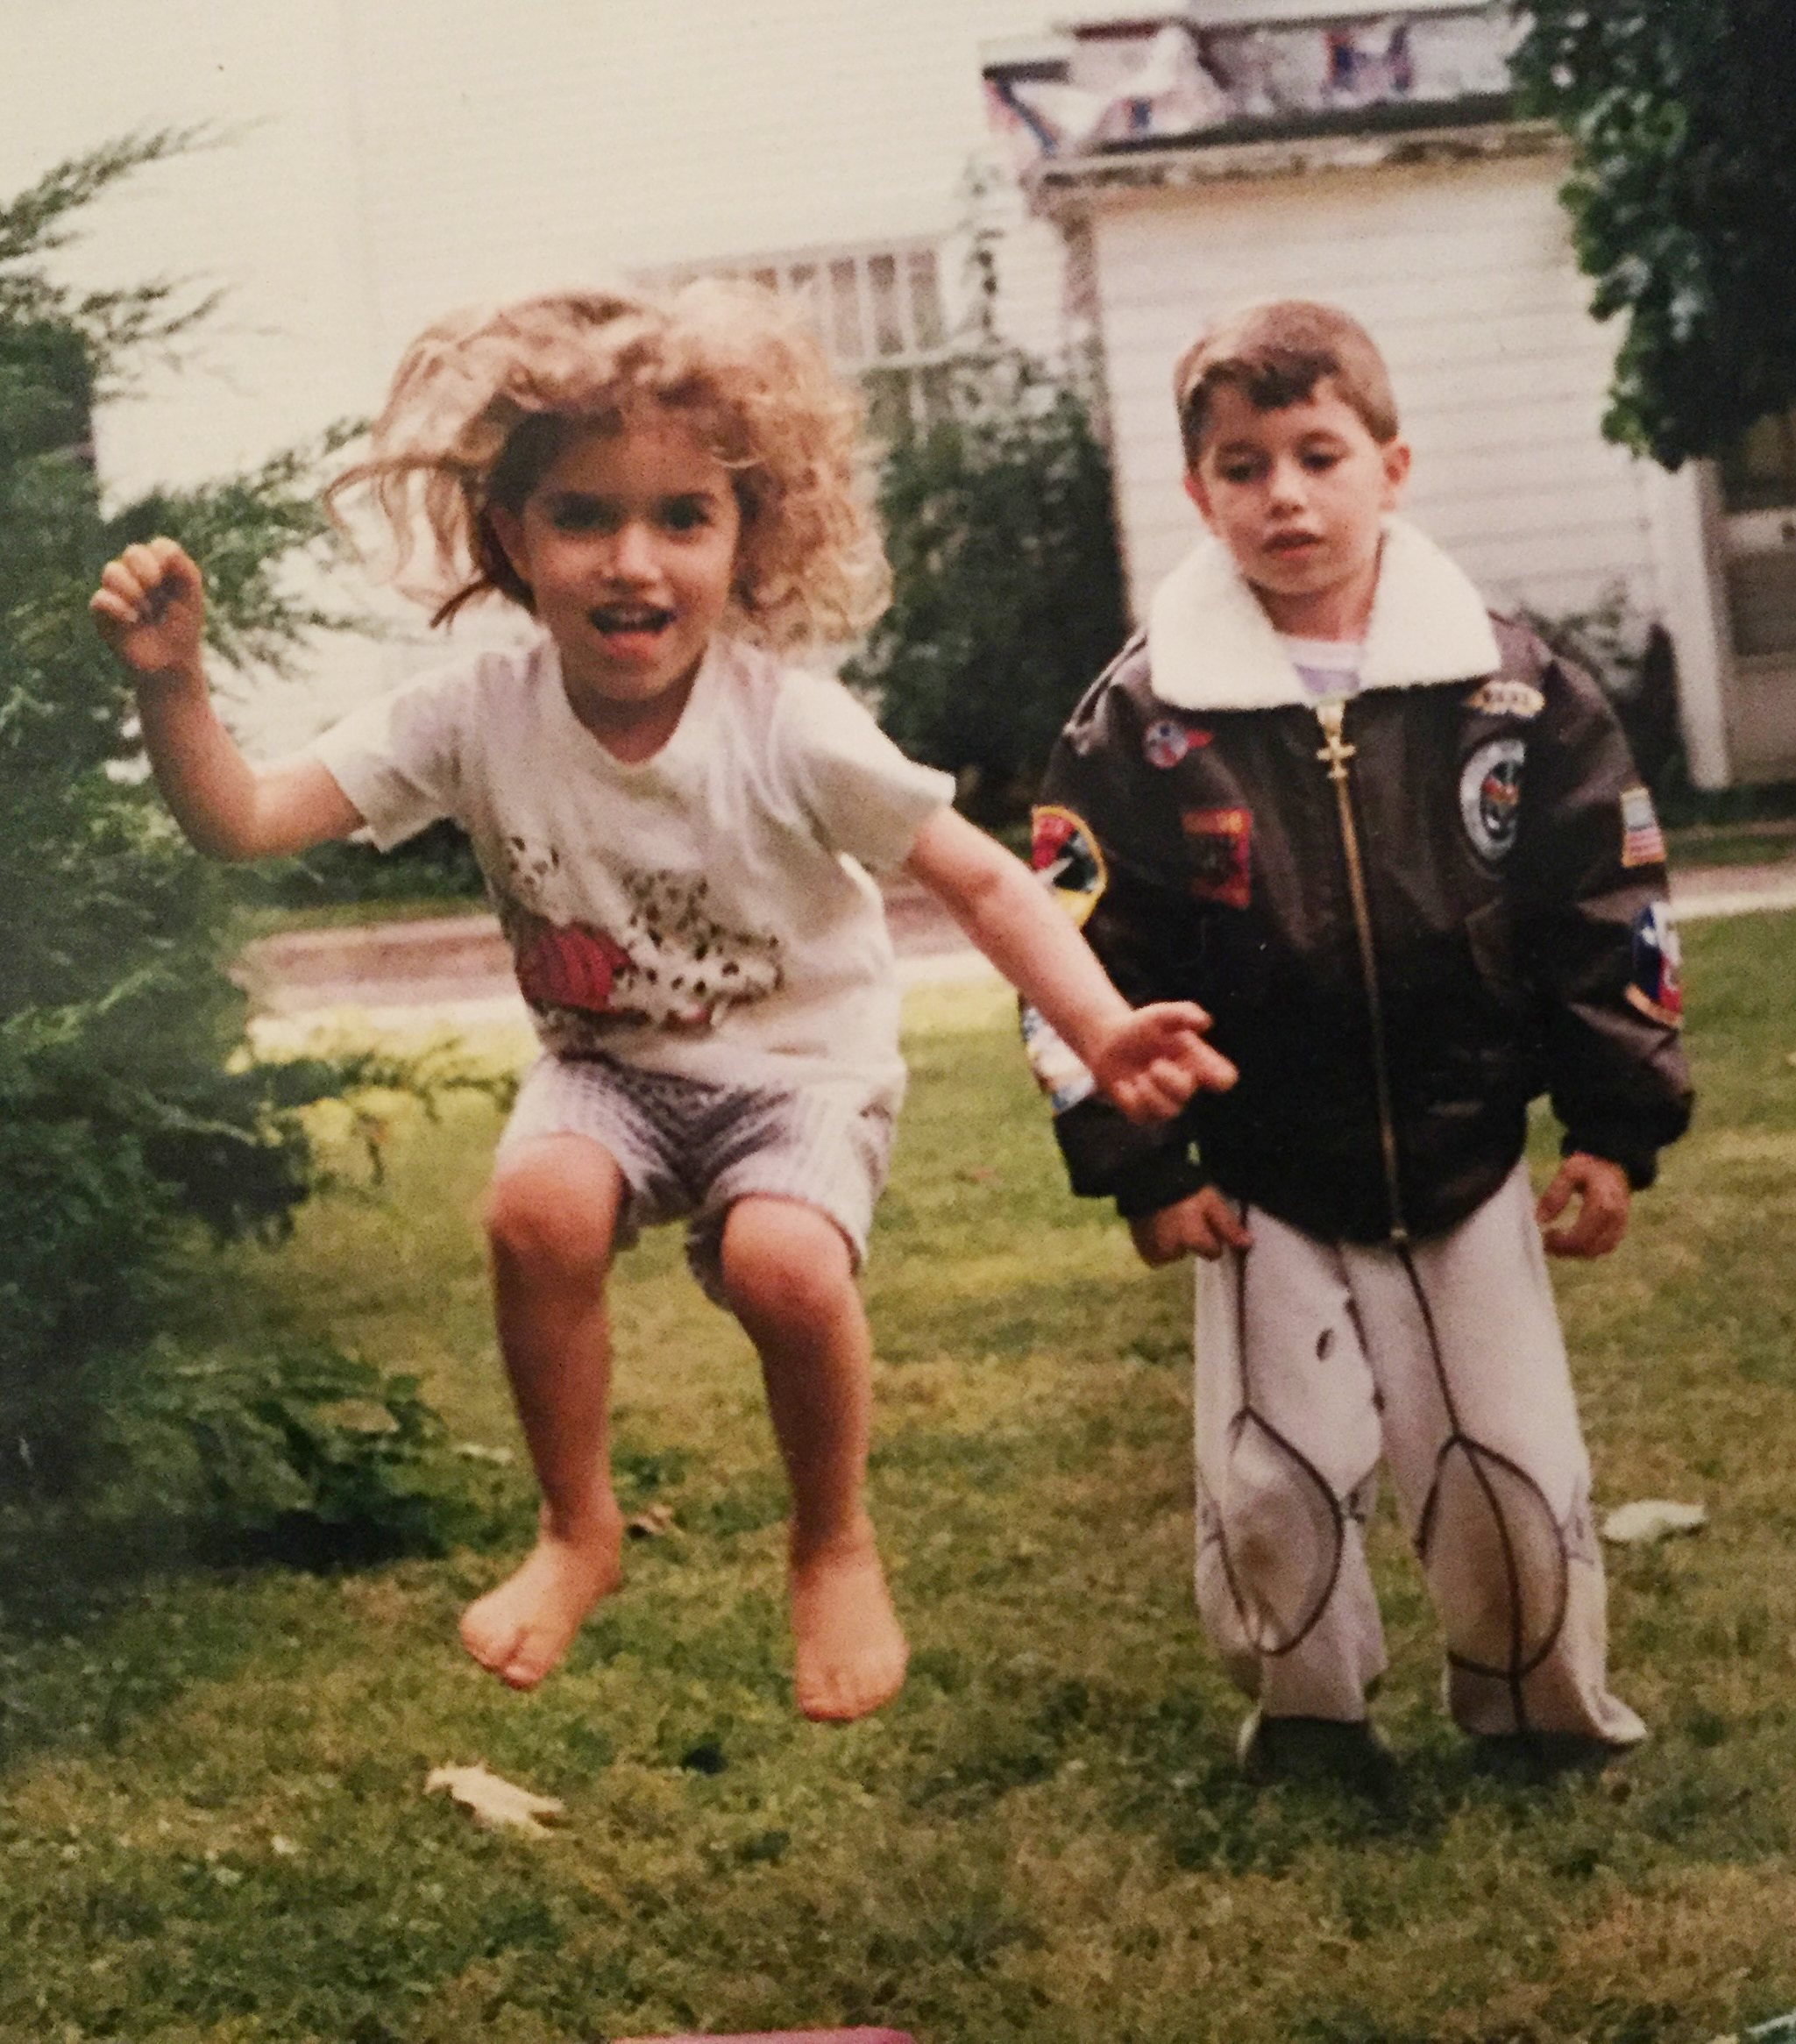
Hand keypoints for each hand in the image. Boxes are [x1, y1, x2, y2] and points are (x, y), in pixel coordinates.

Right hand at [90, 538, 203, 680]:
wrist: (171, 664)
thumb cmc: (182, 628)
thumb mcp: (191, 597)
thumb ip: (184, 569)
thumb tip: (164, 551)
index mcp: (162, 570)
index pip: (160, 547)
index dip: (163, 557)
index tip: (170, 578)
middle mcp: (137, 576)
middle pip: (133, 552)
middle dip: (145, 569)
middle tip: (154, 587)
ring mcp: (118, 592)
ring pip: (112, 571)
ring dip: (131, 589)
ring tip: (144, 611)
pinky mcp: (103, 611)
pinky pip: (100, 598)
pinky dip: (117, 607)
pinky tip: (131, 620)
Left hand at [1088, 1001, 1236, 1123]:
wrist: (1108, 1042)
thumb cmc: (1141, 1028)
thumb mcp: (1160, 1014)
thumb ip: (1183, 1013)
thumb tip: (1205, 1023)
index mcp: (1197, 1063)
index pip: (1224, 1078)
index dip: (1220, 1078)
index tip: (1201, 1067)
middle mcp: (1185, 1086)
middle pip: (1186, 1092)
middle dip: (1167, 1077)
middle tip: (1154, 1064)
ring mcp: (1166, 1103)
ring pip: (1168, 1111)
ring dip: (1149, 1091)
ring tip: (1140, 1076)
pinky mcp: (1144, 1114)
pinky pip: (1141, 1115)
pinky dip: (1129, 1097)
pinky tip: (1124, 1084)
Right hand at [1129, 1186, 1252, 1265]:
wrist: (1144, 1176)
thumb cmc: (1183, 1186)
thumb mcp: (1211, 1202)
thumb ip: (1227, 1226)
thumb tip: (1248, 1245)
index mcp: (1191, 1238)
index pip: (1213, 1253)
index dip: (1212, 1236)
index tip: (1204, 1219)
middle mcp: (1172, 1250)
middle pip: (1192, 1253)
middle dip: (1191, 1239)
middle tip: (1185, 1215)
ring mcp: (1153, 1251)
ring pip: (1173, 1255)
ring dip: (1174, 1243)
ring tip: (1169, 1218)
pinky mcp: (1140, 1249)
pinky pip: (1155, 1255)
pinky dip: (1158, 1244)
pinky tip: (1156, 1225)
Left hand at [1536, 1152, 1629, 1257]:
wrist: (1612, 1162)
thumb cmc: (1588, 1166)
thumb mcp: (1568, 1172)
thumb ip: (1554, 1194)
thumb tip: (1539, 1220)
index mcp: (1603, 1205)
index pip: (1580, 1236)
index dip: (1560, 1243)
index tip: (1543, 1237)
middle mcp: (1615, 1218)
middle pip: (1588, 1247)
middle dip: (1564, 1250)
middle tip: (1546, 1243)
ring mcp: (1620, 1224)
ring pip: (1596, 1251)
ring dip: (1574, 1252)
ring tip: (1555, 1243)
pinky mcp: (1620, 1228)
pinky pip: (1603, 1247)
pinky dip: (1586, 1249)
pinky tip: (1570, 1242)